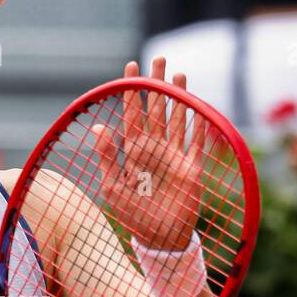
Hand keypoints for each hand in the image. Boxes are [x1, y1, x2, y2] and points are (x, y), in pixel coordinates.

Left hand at [91, 57, 206, 249]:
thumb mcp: (112, 187)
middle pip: (156, 109)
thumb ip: (108, 157)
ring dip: (178, 97)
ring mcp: (174, 155)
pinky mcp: (191, 167)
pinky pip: (196, 141)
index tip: (129, 68)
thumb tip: (98, 126)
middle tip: (158, 58)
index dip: (131, 92)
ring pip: (177, 118)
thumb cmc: (132, 214)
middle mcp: (154, 148)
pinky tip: (198, 105)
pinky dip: (198, 124)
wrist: (159, 238)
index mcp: (134, 151)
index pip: (132, 114)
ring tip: (179, 74)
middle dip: (156, 84)